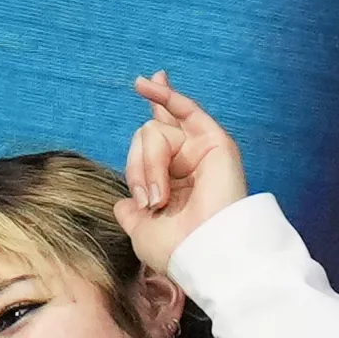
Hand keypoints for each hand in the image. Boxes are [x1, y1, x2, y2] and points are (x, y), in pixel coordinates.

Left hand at [114, 72, 247, 279]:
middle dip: (138, 169)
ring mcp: (201, 151)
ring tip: (161, 198)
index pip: (155, 143)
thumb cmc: (176, 249)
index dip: (147, 126)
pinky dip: (164, 94)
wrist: (203, 253)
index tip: (143, 116)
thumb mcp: (141, 230)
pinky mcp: (215, 142)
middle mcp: (188, 164)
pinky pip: (184, 108)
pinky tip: (144, 83)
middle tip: (149, 203)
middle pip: (146, 138)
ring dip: (150, 166)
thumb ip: (130, 212)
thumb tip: (123, 204)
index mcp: (174, 184)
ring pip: (155, 133)